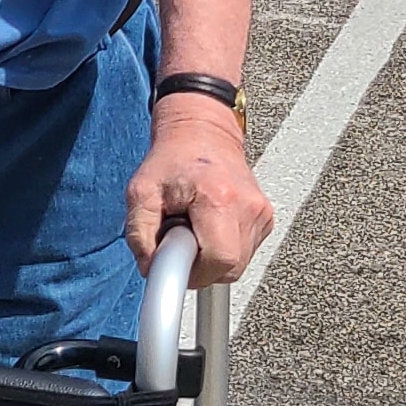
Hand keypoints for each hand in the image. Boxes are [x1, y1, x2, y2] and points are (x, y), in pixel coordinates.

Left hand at [127, 93, 273, 284]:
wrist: (201, 132)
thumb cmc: (171, 160)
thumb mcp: (140, 193)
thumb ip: (140, 235)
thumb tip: (150, 271)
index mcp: (218, 198)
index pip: (219, 261)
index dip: (195, 273)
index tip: (176, 263)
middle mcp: (247, 207)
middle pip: (231, 269)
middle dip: (201, 267)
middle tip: (181, 242)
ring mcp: (261, 212)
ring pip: (239, 265)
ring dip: (212, 257)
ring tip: (194, 228)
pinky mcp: (265, 218)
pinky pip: (244, 253)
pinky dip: (224, 248)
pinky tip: (209, 226)